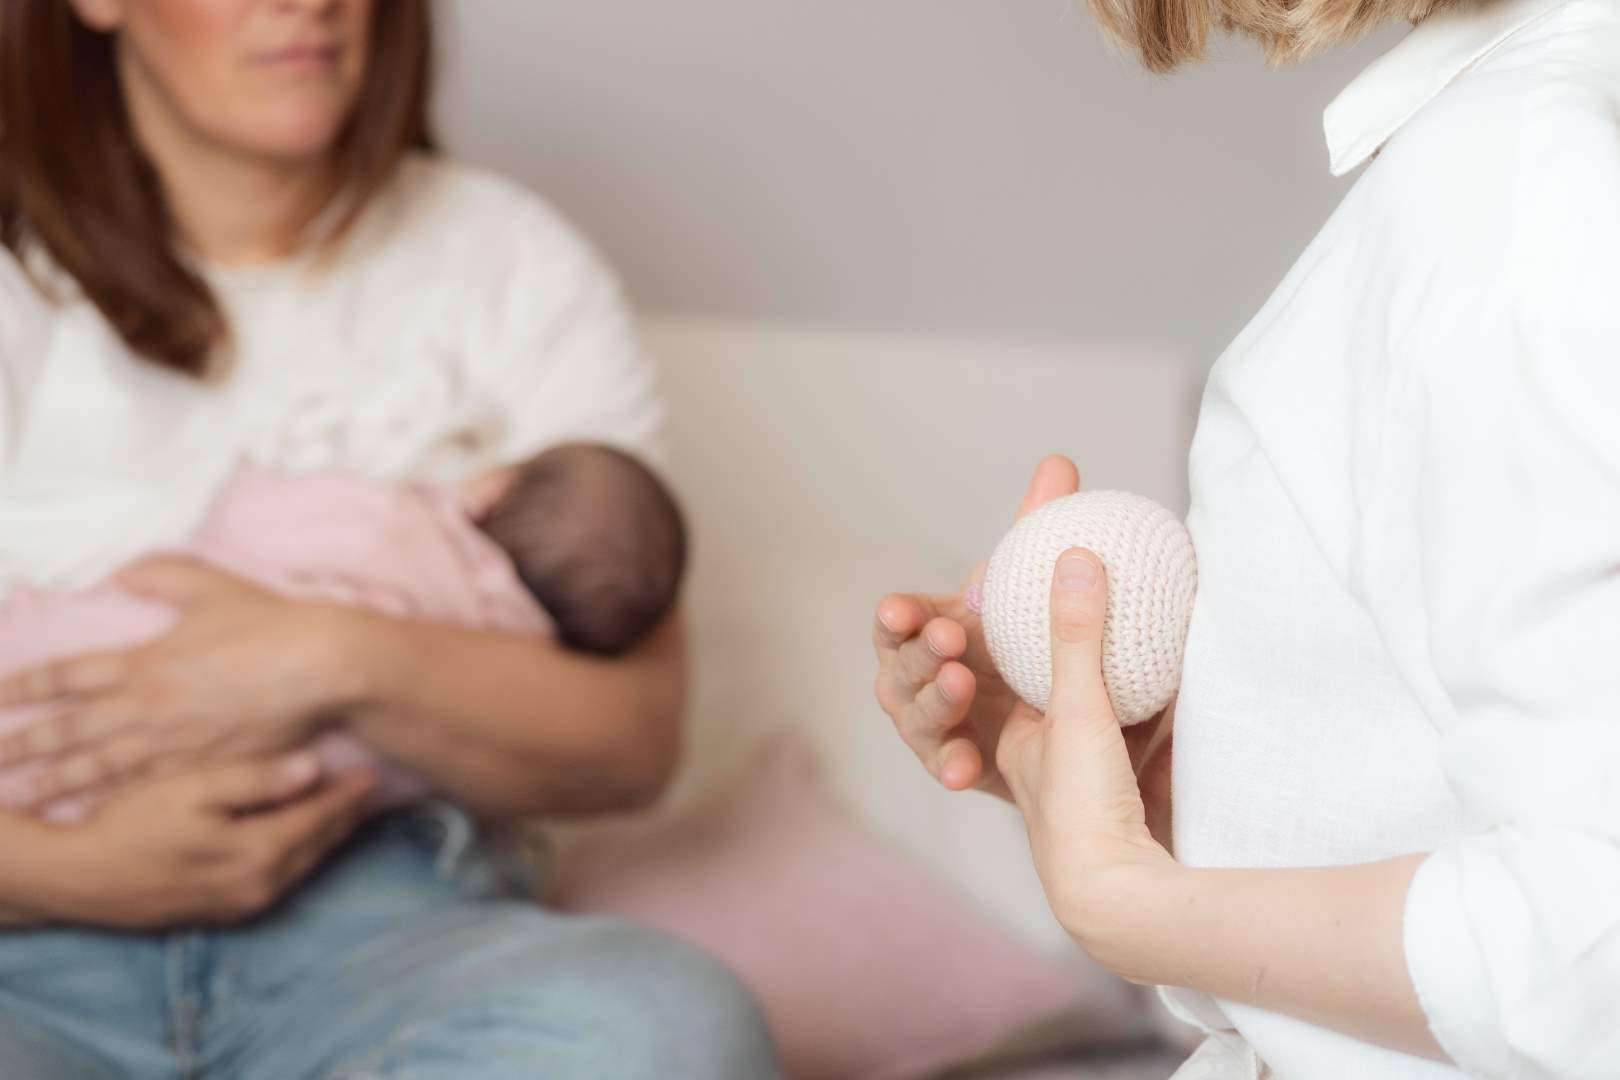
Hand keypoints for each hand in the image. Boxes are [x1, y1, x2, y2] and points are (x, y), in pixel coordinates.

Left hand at [0, 559, 355, 804]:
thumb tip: (123, 575)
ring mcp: (175, 742)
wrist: (321, 667)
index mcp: (145, 661)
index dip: (24, 686)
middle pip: (71, 731)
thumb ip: (161, 577)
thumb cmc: (271, 623)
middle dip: (24, 745)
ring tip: (22, 794)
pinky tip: (91, 809)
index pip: (67, 675)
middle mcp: (149, 706)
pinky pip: (149, 787)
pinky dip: (113, 799)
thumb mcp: (211, 587)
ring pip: (100, 768)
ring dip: (56, 781)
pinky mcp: (205, 765)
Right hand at [34, 753, 375, 927]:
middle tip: (374, 790)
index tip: (375, 774)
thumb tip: (314, 766)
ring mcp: (243, 904)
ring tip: (349, 810)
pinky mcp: (225, 912)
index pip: (321, 818)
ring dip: (328, 837)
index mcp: (258, 852)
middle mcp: (260, 886)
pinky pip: (281, 879)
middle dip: (348, 817)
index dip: (349, 795)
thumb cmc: (133, 824)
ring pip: (304, 865)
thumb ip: (257, 780)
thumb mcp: (194, 788)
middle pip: (319, 845)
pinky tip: (303, 838)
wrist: (80, 878)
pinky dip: (301, 855)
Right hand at [873, 456, 1079, 796]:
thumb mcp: (1029, 584)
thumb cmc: (1021, 634)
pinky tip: (964, 767)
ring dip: (935, 699)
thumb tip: (1058, 462)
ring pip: (916, 714)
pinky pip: (945, 765)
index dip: (896, 615)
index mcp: (929, 626)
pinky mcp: (954, 761)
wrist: (1052, 715)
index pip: (898, 618)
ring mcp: (931, 722)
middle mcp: (917, 674)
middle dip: (918, 652)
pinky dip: (950, 762)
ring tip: (962, 685)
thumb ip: (1039, 527)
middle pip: (901, 664)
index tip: (899, 610)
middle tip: (948, 641)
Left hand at [996, 547, 1176, 967]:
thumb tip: (1075, 556)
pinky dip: (1179, 727)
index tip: (1078, 586)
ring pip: (1123, 729)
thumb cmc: (1079, 809)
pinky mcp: (1144, 810)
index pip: (1026, 673)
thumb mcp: (1074, 707)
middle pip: (1080, 700)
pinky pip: (1161, 757)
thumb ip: (1077, 635)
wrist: (1120, 902)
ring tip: (1173, 639)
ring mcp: (1100, 793)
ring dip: (1144, 693)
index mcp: (1020, 744)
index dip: (1047, 631)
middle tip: (1134, 607)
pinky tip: (1204, 694)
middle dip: (1103, 660)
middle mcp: (1054, 769)